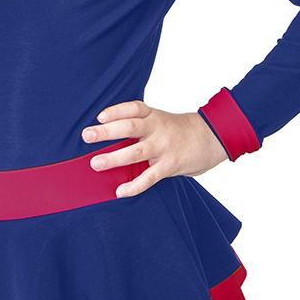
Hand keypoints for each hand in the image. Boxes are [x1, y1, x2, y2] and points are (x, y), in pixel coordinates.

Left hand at [81, 99, 227, 196]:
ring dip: (114, 158)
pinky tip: (120, 191)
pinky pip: (149, 177)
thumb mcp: (161, 121)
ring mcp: (164, 148)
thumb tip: (107, 136)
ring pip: (136, 152)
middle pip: (130, 127)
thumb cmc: (180, 131)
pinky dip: (134, 186)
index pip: (133, 108)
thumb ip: (140, 126)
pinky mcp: (170, 166)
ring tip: (95, 163)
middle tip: (87, 135)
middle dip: (107, 132)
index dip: (116, 111)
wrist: (213, 138)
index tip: (100, 116)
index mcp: (153, 116)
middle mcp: (157, 129)